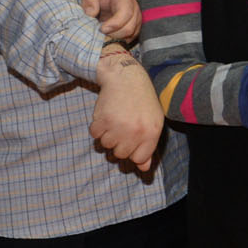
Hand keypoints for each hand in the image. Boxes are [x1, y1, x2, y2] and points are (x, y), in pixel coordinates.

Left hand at [81, 0, 141, 42]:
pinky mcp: (136, 26)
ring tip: (103, 34)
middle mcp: (135, 8)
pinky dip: (120, 40)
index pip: (126, 13)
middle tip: (99, 32)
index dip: (114, 24)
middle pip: (129, 27)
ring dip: (116, 38)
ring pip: (131, 35)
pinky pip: (131, 38)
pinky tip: (109, 36)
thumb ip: (89, 1)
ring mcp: (137, 18)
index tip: (101, 29)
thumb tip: (91, 14)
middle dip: (113, 34)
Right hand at [90, 49, 161, 171]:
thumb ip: (148, 146)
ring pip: (105, 145)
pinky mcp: (102, 119)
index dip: (133, 151)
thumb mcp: (153, 122)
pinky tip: (106, 115)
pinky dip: (97, 127)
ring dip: (107, 134)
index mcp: (151, 133)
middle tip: (123, 126)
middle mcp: (136, 131)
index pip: (138, 159)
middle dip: (119, 143)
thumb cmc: (142, 101)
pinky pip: (94, 135)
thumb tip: (144, 168)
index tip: (132, 140)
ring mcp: (118, 126)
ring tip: (115, 119)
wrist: (126, 78)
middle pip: (120, 154)